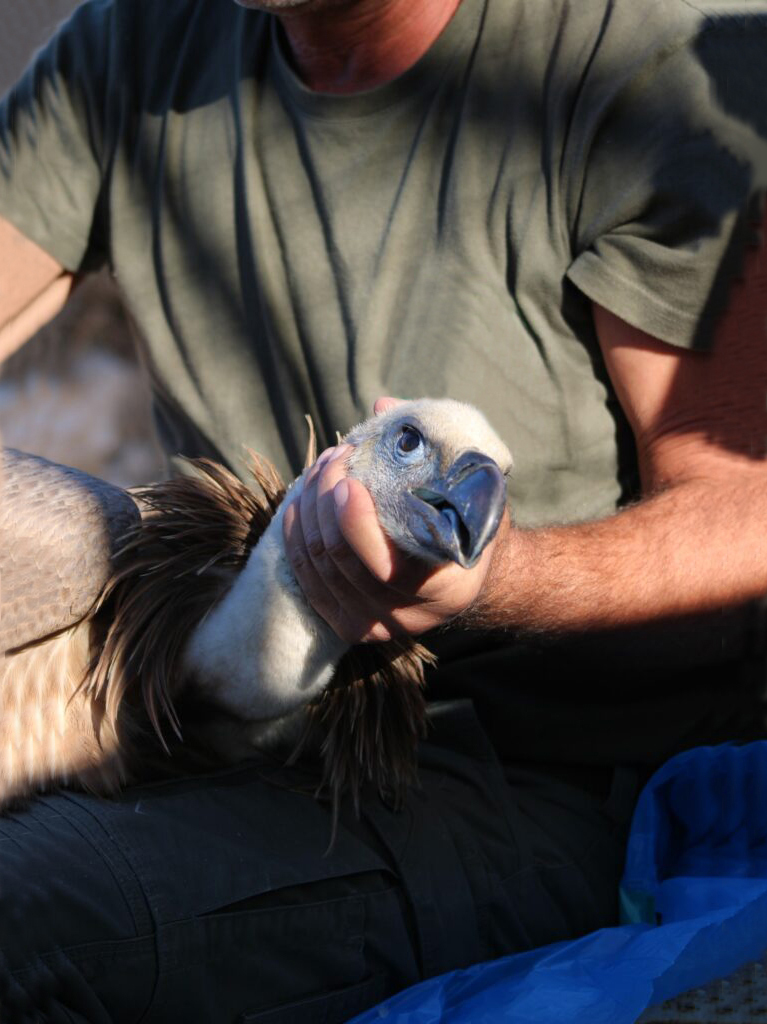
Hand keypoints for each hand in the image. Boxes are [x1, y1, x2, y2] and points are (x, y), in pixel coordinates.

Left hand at [282, 398, 502, 644]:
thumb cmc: (472, 520)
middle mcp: (412, 618)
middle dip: (326, 500)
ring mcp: (377, 627)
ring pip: (317, 567)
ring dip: (309, 511)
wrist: (466, 573)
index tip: (349, 476)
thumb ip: (436, 451)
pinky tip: (301, 504)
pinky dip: (296, 538)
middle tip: (335, 459)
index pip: (386, 566)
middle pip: (341, 561)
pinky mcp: (348, 624)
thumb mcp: (470, 486)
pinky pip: (307, 581)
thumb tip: (384, 409)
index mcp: (449, 589)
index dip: (355, 521)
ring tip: (322, 470)